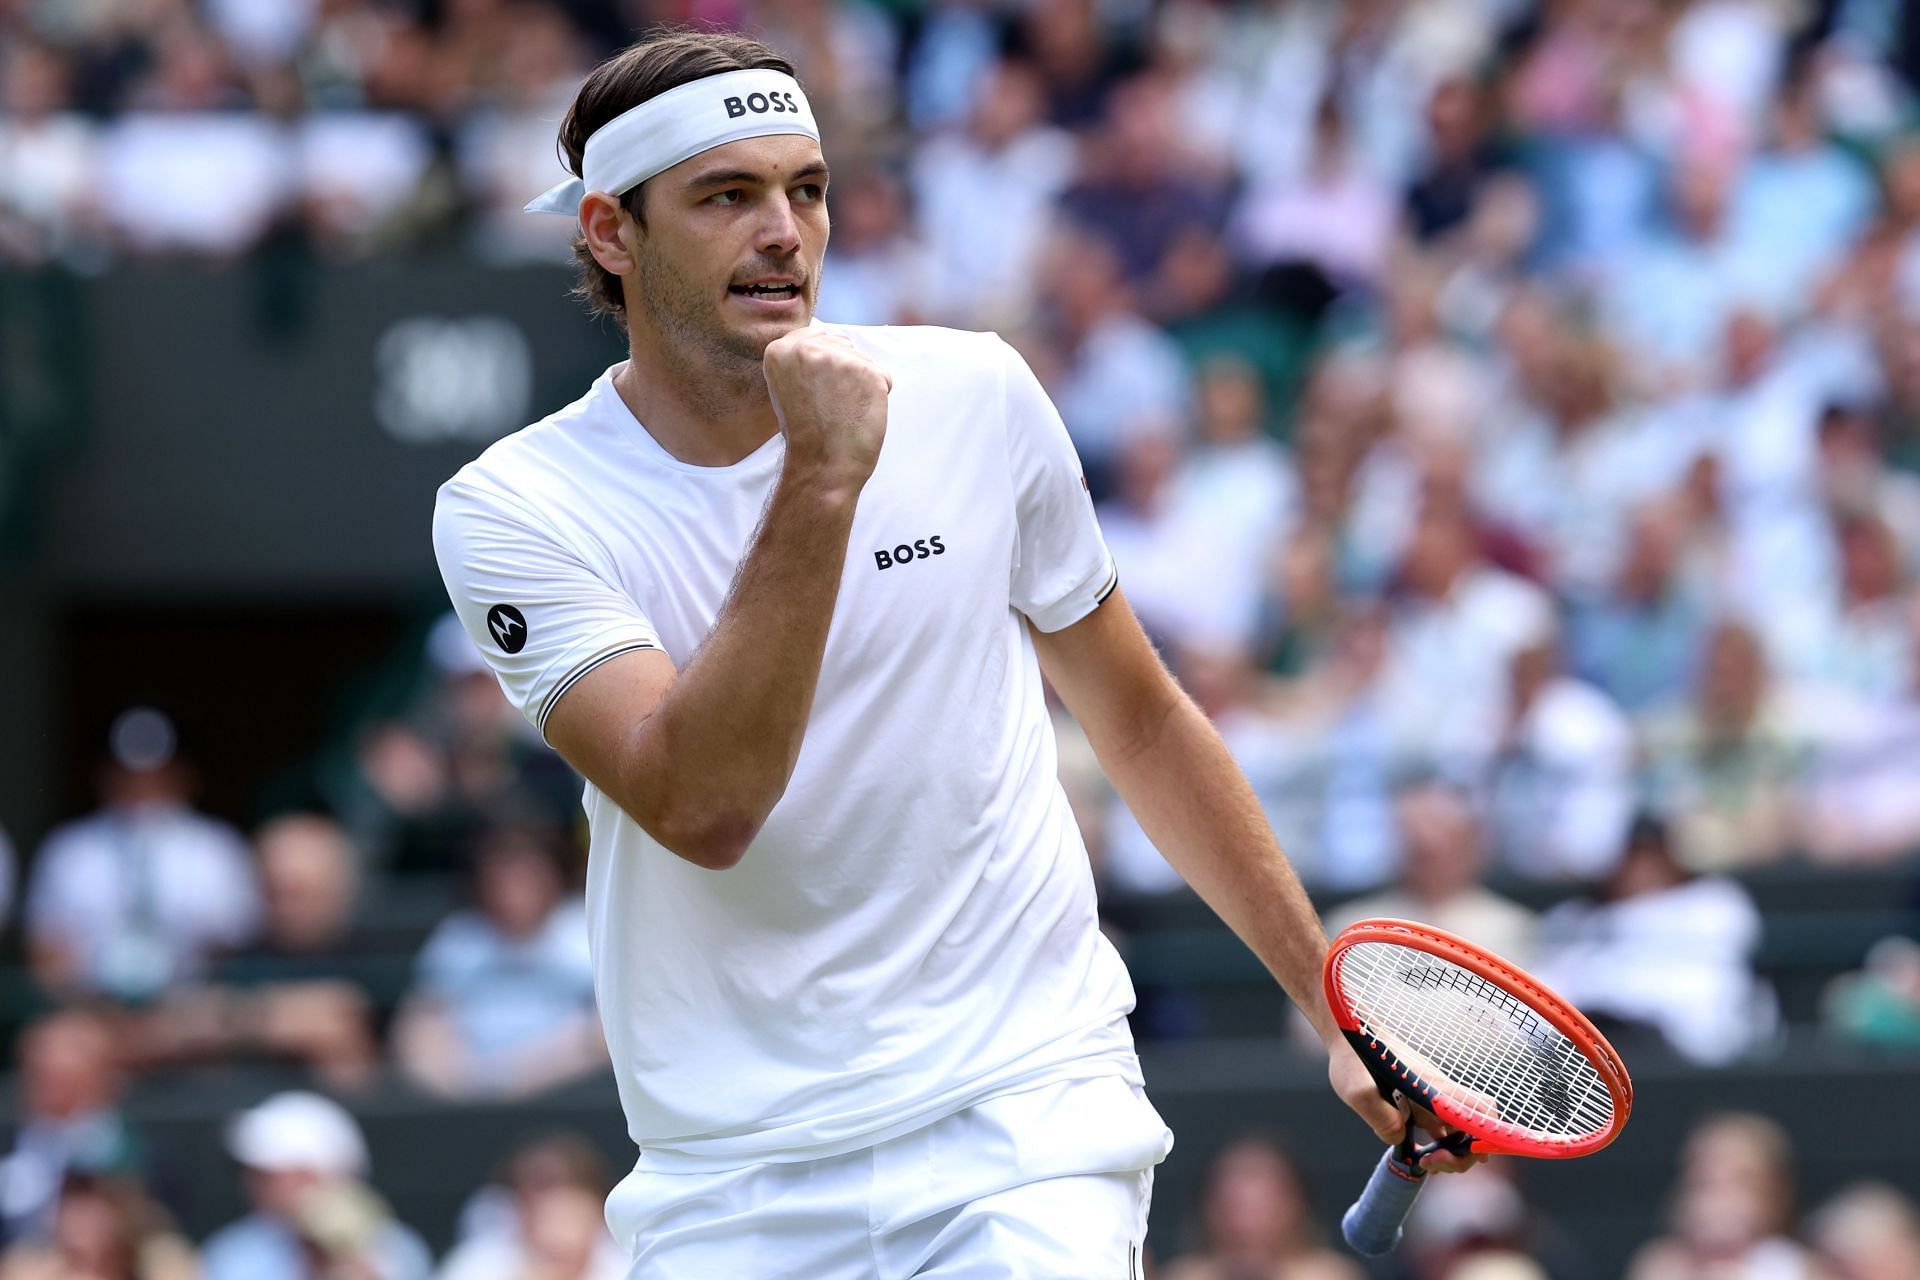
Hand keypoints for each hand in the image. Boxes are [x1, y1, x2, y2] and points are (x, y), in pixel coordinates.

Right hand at [763, 324, 891, 494]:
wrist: (821, 466)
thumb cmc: (806, 434)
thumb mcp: (788, 387)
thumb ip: (803, 360)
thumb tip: (833, 341)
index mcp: (780, 349)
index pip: (818, 336)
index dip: (824, 365)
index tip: (817, 391)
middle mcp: (806, 347)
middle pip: (843, 345)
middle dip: (844, 372)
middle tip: (829, 405)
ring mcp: (838, 358)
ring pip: (863, 360)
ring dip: (861, 384)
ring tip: (843, 411)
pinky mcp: (867, 371)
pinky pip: (883, 377)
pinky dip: (878, 397)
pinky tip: (859, 414)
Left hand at [1326, 1045, 1486, 1173]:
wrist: (1352, 1033)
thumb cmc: (1356, 1056)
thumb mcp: (1358, 1091)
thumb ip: (1380, 1117)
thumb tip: (1401, 1137)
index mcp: (1433, 1089)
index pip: (1482, 1110)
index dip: (1488, 1136)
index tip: (1469, 1155)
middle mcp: (1440, 1094)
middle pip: (1476, 1130)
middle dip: (1462, 1156)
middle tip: (1430, 1162)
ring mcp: (1433, 1099)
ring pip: (1459, 1133)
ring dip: (1450, 1153)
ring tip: (1424, 1161)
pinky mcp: (1421, 1103)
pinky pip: (1441, 1129)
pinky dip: (1438, 1145)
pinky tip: (1419, 1152)